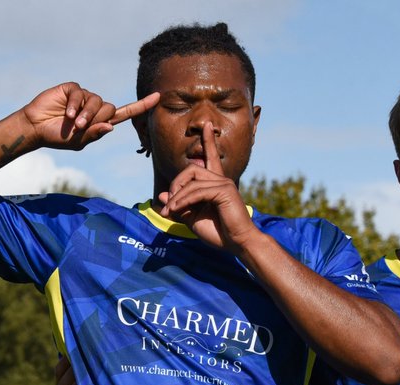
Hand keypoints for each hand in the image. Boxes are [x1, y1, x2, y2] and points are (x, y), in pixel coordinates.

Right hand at [23, 83, 158, 150]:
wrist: (36, 128)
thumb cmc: (57, 137)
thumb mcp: (78, 142)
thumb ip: (94, 135)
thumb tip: (111, 126)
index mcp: (100, 122)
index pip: (125, 113)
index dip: (141, 106)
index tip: (158, 97)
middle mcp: (95, 108)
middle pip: (111, 109)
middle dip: (97, 119)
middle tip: (81, 127)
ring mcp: (84, 97)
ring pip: (98, 101)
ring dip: (87, 114)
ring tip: (74, 123)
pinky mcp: (72, 89)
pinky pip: (81, 93)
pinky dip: (75, 105)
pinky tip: (67, 113)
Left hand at [158, 122, 258, 251]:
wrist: (238, 244)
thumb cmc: (218, 233)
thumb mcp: (192, 219)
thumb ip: (179, 207)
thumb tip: (162, 197)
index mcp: (216, 184)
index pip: (211, 157)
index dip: (209, 141)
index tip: (208, 125)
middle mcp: (222, 180)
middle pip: (191, 169)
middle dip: (176, 184)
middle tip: (168, 204)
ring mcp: (224, 183)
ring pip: (192, 181)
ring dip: (177, 197)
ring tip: (170, 212)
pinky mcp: (225, 191)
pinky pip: (197, 191)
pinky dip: (184, 201)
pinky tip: (177, 210)